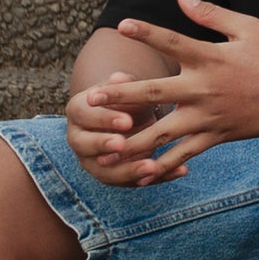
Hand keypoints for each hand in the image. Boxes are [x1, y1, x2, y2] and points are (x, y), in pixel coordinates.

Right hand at [61, 78, 176, 186]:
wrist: (130, 114)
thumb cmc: (128, 95)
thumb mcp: (127, 86)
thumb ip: (123, 84)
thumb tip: (119, 77)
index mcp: (78, 111)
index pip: (86, 116)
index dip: (105, 119)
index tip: (127, 121)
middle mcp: (79, 139)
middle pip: (85, 146)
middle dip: (104, 146)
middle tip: (123, 145)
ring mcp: (92, 162)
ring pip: (105, 172)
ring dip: (128, 171)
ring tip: (152, 167)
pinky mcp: (113, 176)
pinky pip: (132, 182)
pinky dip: (156, 179)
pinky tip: (180, 171)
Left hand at [82, 0, 258, 178]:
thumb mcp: (248, 27)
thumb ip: (211, 14)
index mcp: (211, 58)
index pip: (174, 41)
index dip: (147, 32)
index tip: (121, 26)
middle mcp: (205, 89)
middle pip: (155, 93)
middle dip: (121, 95)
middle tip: (91, 97)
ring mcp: (209, 117)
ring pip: (162, 132)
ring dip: (131, 140)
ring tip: (103, 147)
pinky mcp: (216, 136)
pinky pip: (183, 155)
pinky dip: (160, 166)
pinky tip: (138, 176)